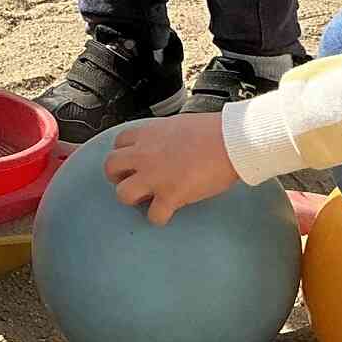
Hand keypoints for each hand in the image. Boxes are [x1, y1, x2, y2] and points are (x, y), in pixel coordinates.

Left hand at [105, 115, 240, 225]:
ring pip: (123, 194)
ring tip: (148, 199)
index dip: (124, 154)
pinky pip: (153, 216)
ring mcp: (154, 176)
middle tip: (133, 182)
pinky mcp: (170, 195)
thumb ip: (165, 135)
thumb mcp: (179, 124)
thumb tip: (168, 143)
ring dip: (134, 198)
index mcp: (148, 134)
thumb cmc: (213, 130)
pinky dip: (160, 217)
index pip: (119, 142)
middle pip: (110, 167)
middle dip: (118, 177)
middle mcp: (144, 154)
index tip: (134, 162)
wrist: (231, 141)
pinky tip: (169, 212)